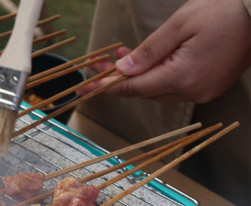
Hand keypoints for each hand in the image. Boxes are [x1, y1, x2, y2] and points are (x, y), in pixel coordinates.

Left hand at [77, 0, 250, 102]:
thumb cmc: (224, 11)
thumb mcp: (179, 25)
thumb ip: (148, 51)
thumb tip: (122, 71)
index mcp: (182, 77)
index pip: (133, 88)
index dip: (106, 87)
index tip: (85, 87)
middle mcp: (192, 90)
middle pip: (143, 91)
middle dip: (118, 78)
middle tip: (98, 64)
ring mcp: (203, 91)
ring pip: (157, 90)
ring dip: (137, 76)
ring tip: (120, 57)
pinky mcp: (209, 86)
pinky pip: (173, 86)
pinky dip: (156, 76)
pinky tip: (146, 62)